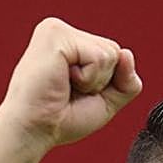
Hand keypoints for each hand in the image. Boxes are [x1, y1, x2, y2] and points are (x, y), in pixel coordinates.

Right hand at [0, 18, 141, 153]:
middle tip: (70, 91)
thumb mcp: (105, 102)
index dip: (105, 84)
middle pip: (115, 52)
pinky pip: (98, 57)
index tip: (76, 93)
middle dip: (101, 82)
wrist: (34, 132)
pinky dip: (88, 79)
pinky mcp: (56, 35)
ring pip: (110, 54)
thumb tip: (127, 53)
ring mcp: (57, 30)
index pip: (114, 56)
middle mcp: (62, 32)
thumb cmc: (61, 120)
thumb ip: (126, 81)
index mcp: (70, 44)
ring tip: (65, 86)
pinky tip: (62, 80)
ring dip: (94, 82)